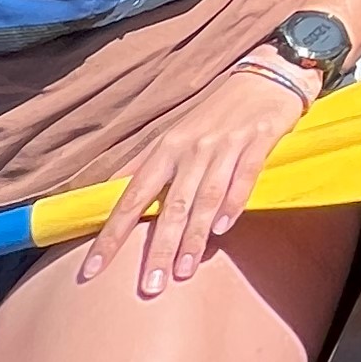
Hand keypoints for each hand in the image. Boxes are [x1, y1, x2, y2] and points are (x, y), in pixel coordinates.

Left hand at [79, 64, 309, 297]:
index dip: (112, 234)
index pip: (131, 198)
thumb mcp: (177, 134)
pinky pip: (243, 177)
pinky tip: (224, 229)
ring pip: (204, 197)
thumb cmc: (218, 112)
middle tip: (150, 286)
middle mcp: (190, 149)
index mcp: (166, 149)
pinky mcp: (257, 141)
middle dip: (159, 248)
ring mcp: (224, 145)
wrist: (268, 75)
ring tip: (184, 272)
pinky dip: (233, 202)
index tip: (93, 269)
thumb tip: (113, 193)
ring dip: (193, 236)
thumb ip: (149, 165)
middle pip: (170, 205)